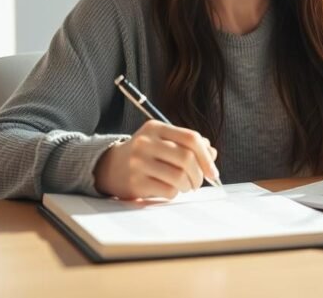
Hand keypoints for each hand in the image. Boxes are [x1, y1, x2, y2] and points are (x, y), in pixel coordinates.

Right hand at [94, 120, 218, 199]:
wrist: (109, 167)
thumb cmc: (144, 154)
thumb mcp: (163, 141)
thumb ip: (187, 144)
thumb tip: (212, 153)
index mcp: (156, 128)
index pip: (191, 138)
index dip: (206, 157)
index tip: (213, 172)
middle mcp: (146, 142)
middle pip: (186, 158)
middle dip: (199, 174)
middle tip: (198, 182)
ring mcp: (138, 162)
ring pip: (179, 177)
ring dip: (188, 186)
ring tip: (185, 186)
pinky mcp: (135, 183)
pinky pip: (167, 191)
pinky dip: (175, 193)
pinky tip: (169, 190)